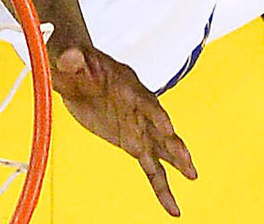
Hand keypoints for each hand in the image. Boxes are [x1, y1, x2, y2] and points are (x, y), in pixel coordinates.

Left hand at [51, 45, 197, 215]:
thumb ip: (73, 59)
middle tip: (186, 161)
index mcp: (128, 87)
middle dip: (173, 144)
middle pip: (160, 127)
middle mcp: (140, 108)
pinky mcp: (132, 142)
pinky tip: (172, 205)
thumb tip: (71, 57)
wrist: (76, 71)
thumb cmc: (75, 62)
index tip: (167, 128)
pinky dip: (161, 185)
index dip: (156, 115)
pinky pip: (150, 167)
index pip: (146, 101)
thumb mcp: (70, 59)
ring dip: (177, 162)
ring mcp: (139, 127)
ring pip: (161, 149)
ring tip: (192, 176)